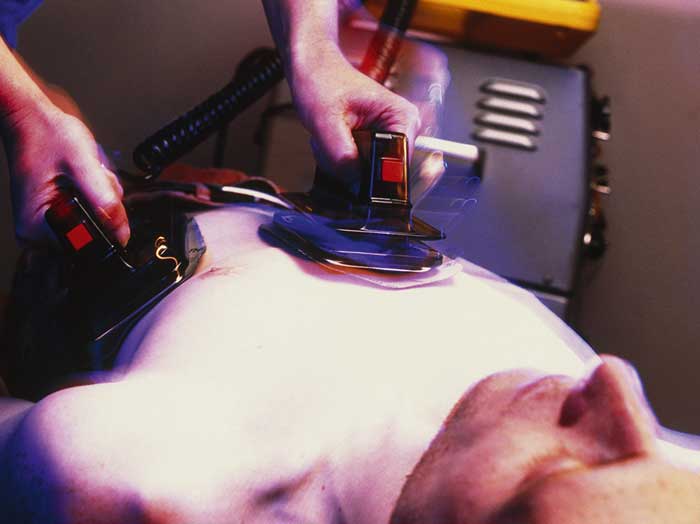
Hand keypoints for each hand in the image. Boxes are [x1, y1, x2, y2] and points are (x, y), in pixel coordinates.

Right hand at [2, 102, 128, 246]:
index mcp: (36, 226)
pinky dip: (94, 200)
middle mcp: (36, 233)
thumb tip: (121, 233)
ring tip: (87, 176)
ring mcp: (44, 227)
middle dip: (104, 209)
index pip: (89, 245)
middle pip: (93, 238)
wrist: (31, 119)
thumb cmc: (47, 134)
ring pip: (94, 227)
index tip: (101, 194)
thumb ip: (104, 199)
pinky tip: (84, 181)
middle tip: (92, 179)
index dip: (107, 222)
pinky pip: (87, 218)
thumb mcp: (82, 164)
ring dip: (101, 202)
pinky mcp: (54, 218)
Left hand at [288, 42, 420, 180]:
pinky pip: (356, 171)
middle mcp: (400, 130)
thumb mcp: (326, 119)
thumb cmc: (321, 80)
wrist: (312, 70)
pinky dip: (337, 162)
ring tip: (329, 137)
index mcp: (403, 118)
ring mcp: (385, 140)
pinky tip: (330, 142)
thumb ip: (340, 154)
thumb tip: (354, 180)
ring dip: (340, 163)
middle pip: (381, 175)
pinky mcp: (371, 147)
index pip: (399, 165)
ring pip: (365, 176)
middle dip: (350, 166)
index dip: (373, 174)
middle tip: (331, 142)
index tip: (349, 164)